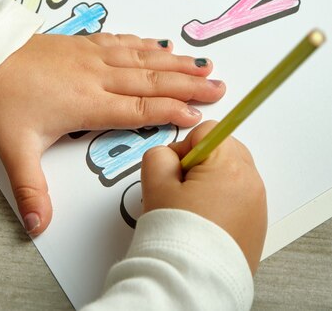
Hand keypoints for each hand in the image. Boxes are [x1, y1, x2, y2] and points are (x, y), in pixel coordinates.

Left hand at [0, 33, 224, 235]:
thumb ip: (31, 188)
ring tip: (202, 63)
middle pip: (152, 81)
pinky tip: (160, 44)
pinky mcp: (84, 44)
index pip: (139, 110)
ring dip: (175, 62)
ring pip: (143, 58)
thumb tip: (38, 225)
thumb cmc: (2, 98)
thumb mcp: (14, 148)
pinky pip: (123, 41)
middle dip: (188, 85)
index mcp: (88, 102)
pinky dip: (146, 43)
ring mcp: (93, 56)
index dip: (171, 112)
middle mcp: (98, 76)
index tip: (199, 116)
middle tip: (218, 86)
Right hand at [141, 121, 266, 273]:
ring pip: (231, 173)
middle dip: (201, 161)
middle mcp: (251, 182)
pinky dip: (223, 201)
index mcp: (230, 166)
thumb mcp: (155, 183)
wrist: (192, 283)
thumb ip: (158, 154)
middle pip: (223, 149)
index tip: (176, 168)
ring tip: (191, 208)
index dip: (184, 146)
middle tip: (181, 187)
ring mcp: (258, 204)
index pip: (207, 131)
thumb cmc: (178, 236)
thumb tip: (168, 154)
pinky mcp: (258, 224)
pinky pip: (240, 197)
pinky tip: (204, 220)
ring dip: (212, 181)